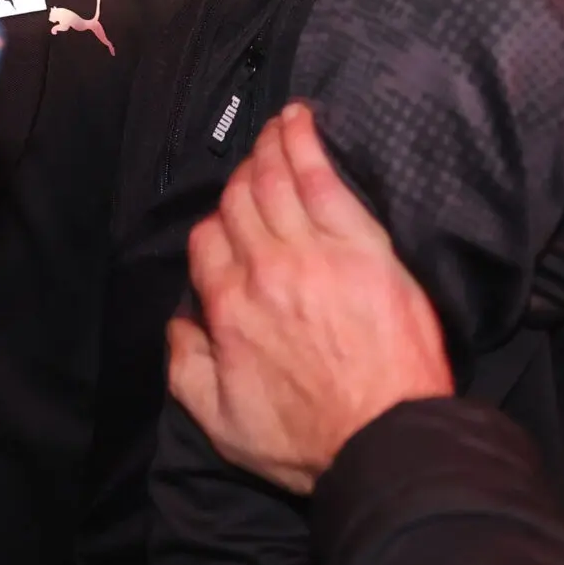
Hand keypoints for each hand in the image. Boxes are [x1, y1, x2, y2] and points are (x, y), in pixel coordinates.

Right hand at [166, 104, 452, 495]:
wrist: (385, 440)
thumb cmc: (310, 441)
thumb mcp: (223, 424)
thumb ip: (186, 369)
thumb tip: (178, 325)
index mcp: (229, 309)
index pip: (207, 243)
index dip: (215, 228)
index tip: (228, 226)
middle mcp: (264, 271)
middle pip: (240, 202)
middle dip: (241, 177)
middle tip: (253, 163)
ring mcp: (314, 252)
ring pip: (278, 181)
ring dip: (271, 146)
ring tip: (277, 124)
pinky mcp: (362, 246)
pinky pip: (325, 181)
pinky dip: (307, 145)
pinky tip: (302, 122)